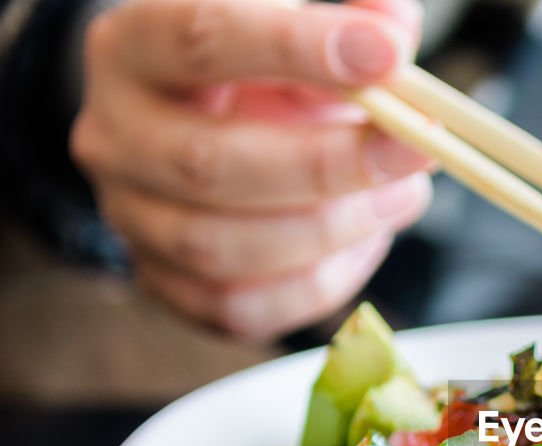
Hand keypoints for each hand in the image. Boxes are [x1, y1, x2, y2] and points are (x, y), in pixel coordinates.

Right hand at [71, 0, 431, 338]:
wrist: (206, 121)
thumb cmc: (261, 65)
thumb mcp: (298, 21)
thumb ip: (352, 17)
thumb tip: (396, 34)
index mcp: (134, 46)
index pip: (201, 37)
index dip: (296, 47)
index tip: (388, 55)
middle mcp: (116, 135)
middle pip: (209, 164)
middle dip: (329, 164)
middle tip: (415, 148)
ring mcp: (132, 217)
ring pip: (222, 247)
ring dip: (333, 228)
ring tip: (403, 195)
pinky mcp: (165, 284)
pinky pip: (239, 309)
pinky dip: (317, 283)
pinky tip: (364, 242)